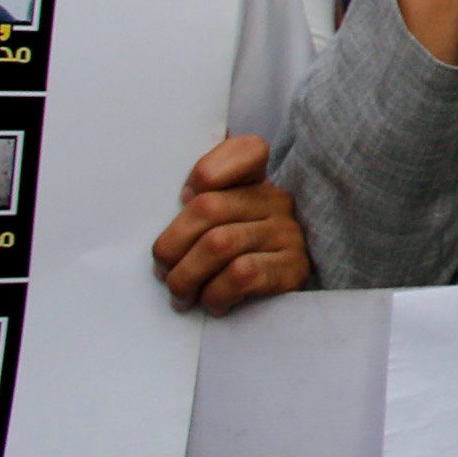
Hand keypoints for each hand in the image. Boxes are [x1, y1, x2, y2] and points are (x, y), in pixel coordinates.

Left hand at [151, 136, 308, 312]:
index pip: (249, 150)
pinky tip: (215, 304)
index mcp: (255, 183)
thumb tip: (177, 205)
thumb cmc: (225, 264)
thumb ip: (193, 208)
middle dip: (173, 246)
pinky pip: (242, 273)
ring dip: (187, 277)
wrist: (271, 306)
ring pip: (220, 244)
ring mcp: (288, 233)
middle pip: (210, 207)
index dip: (209, 169)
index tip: (182, 198)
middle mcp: (276, 202)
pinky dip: (216, 293)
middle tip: (163, 272)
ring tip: (181, 294)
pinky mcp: (294, 268)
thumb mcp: (210, 228)